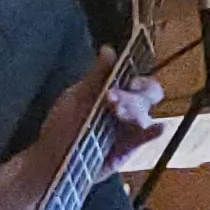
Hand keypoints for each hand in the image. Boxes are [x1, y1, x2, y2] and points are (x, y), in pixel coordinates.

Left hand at [30, 57, 160, 181]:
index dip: (138, 79)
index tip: (127, 81)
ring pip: (144, 114)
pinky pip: (145, 138)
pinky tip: (158, 128)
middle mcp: (127, 109)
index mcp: (116, 93)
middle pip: (148, 95)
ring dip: (132, 110)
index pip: (139, 81)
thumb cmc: (62, 127)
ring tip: (115, 112)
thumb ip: (96, 76)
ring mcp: (129, 129)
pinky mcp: (129, 149)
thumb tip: (109, 49)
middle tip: (111, 98)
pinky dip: (153, 132)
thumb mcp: (75, 98)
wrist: (50, 160)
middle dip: (131, 95)